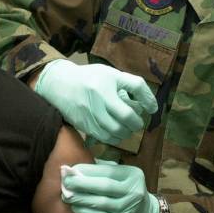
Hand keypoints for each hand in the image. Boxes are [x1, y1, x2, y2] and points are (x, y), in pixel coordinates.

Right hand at [34, 59, 157, 143]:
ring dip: (127, 132)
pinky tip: (116, 132)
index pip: (136, 87)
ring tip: (127, 127)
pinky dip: (115, 138)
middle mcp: (98, 100)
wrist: (60, 85)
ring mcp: (90, 114)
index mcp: (107, 83)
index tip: (153, 109)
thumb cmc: (90, 78)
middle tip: (138, 122)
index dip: (148, 99)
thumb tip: (149, 105)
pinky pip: (105, 138)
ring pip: (116, 131)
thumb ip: (130, 85)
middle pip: (126, 116)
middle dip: (137, 122)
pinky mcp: (84, 126)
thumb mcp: (110, 74)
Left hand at [61, 162, 158, 212]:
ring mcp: (126, 207)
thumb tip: (79, 167)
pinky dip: (85, 211)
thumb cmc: (128, 191)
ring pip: (99, 202)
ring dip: (80, 198)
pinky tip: (75, 207)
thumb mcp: (124, 176)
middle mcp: (132, 191)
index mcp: (132, 174)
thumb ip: (105, 169)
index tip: (71, 169)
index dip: (87, 170)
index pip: (107, 171)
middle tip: (66, 182)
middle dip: (81, 183)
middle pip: (103, 186)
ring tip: (67, 195)